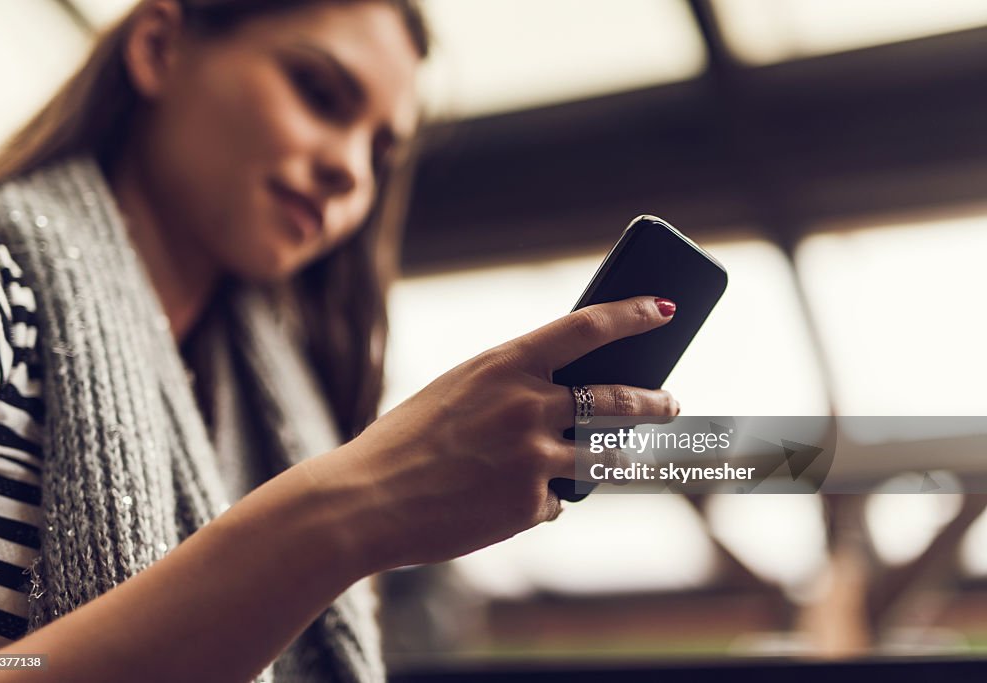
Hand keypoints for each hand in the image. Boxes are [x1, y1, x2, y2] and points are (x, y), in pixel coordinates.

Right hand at [318, 296, 679, 571]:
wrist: (365, 501)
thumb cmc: (403, 442)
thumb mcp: (457, 392)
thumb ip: (510, 389)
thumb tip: (566, 404)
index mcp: (505, 364)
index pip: (586, 327)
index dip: (632, 315)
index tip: (664, 309)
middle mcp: (528, 405)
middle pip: (617, 399)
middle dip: (654, 401)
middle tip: (671, 403)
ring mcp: (533, 457)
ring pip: (605, 455)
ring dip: (623, 457)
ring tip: (635, 458)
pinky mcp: (530, 504)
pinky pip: (556, 499)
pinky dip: (542, 500)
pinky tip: (511, 502)